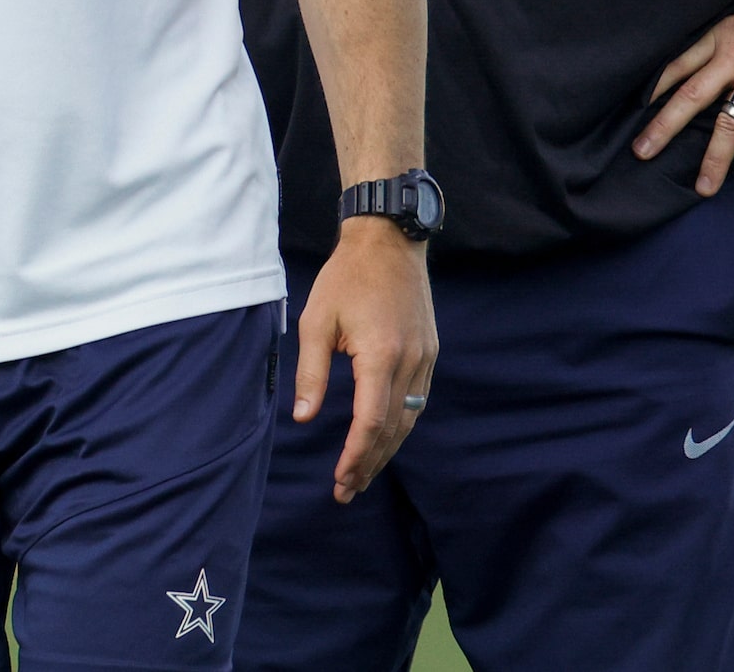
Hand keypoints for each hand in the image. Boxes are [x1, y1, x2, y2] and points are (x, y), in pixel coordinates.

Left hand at [294, 219, 437, 503]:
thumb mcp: (316, 321)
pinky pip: (418, 399)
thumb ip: (312, 373)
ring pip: (410, 418)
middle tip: (347, 491)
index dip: (356, 456)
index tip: (339, 480)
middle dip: (369, 464)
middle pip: (394, 429)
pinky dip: (401, 425)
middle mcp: (410, 360)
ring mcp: (426, 357)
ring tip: (363, 474)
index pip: (371, 422)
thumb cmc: (346, 278)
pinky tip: (384, 439)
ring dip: (387, 450)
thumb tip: (303, 419)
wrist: (389, 241)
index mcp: (381, 354)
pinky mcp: (430, 351)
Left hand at [634, 0, 733, 196]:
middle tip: (642, 152)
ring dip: (715, 158)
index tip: (636, 107)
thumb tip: (714, 65)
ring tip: (704, 187)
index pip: (680, 63)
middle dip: (664, 127)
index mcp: (722, 35)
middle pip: (692, 96)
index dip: (657, 86)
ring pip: (729, 122)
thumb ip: (729, 40)